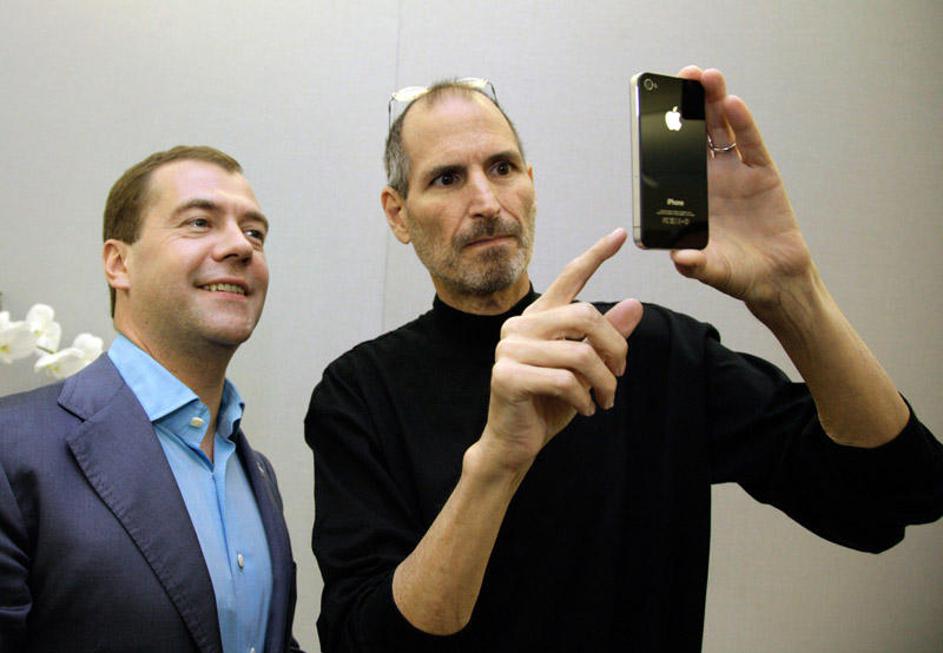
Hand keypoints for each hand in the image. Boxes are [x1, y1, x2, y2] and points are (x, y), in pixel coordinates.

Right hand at [477, 229, 643, 473]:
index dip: (595, 255)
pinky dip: (584, 399)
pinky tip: (585, 409)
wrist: (515, 443)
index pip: (568, 278)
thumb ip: (606, 337)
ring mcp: (509, 349)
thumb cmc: (547, 403)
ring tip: (605, 399)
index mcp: (538, 318)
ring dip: (603, 382)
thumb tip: (635, 305)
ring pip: (579, 354)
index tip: (619, 234)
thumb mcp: (585, 369)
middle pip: (584, 315)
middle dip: (614, 348)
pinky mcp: (506, 376)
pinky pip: (563, 380)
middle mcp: (520, 326)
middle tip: (621, 374)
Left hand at [672, 67, 814, 317]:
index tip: (652, 111)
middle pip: (696, 137)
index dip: (664, 135)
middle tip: (680, 78)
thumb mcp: (712, 271)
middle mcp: (709, 181)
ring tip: (705, 77)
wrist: (775, 280)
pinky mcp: (762, 175)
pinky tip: (732, 104)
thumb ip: (697, 264)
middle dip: (688, 107)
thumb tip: (680, 259)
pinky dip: (743, 124)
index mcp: (689, 199)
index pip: (671, 160)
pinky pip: (750, 145)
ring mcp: (736, 175)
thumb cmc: (736, 275)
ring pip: (722, 132)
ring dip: (713, 104)